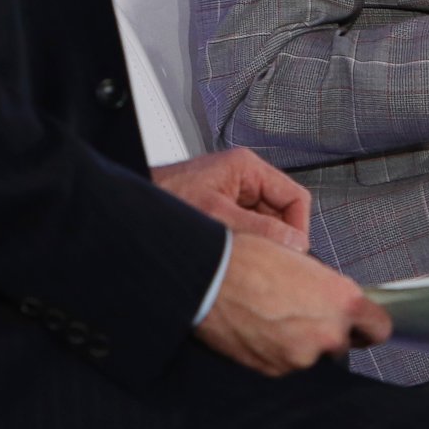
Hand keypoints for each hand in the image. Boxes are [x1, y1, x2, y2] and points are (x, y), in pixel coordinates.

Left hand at [151, 148, 309, 250]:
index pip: (295, 197)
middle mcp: (242, 179)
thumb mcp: (218, 216)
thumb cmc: (163, 198)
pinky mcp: (221, 210)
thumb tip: (294, 243)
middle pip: (282, 213)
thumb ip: (259, 229)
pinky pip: (247, 230)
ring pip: (265, 225)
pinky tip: (232, 255)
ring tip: (243, 257)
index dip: (298, 228)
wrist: (130, 210)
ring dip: (259, 243)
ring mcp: (232, 195)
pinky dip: (245, 245)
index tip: (294, 253)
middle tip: (268, 261)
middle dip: (276, 238)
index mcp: (246, 168)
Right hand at [192, 238, 390, 375]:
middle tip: (299, 311)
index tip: (361, 325)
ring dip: (299, 342)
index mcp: (342, 301)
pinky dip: (276, 351)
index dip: (367, 325)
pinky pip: (285, 363)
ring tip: (272, 317)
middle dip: (325, 331)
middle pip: (341, 343)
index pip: (379, 328)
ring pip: (311, 355)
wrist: (209, 279)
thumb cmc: (250, 261)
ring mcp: (301, 356)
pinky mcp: (275, 370)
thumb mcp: (303, 261)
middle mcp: (328, 333)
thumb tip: (332, 300)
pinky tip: (259, 328)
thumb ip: (327, 288)